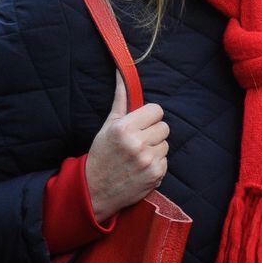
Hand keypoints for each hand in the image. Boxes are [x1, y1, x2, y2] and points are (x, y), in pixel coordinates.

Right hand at [84, 73, 169, 221]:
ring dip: (155, 149)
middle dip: (152, 133)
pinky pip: (165, 160)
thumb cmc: (102, 154)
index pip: (156, 110)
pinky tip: (140, 168)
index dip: (149, 117)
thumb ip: (120, 100)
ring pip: (166, 144)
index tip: (140, 124)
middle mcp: (137, 143)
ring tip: (137, 156)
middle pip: (164, 127)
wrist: (95, 190)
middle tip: (137, 142)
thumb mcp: (108, 126)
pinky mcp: (156, 175)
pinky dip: (156, 164)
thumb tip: (123, 73)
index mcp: (124, 128)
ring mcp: (148, 160)